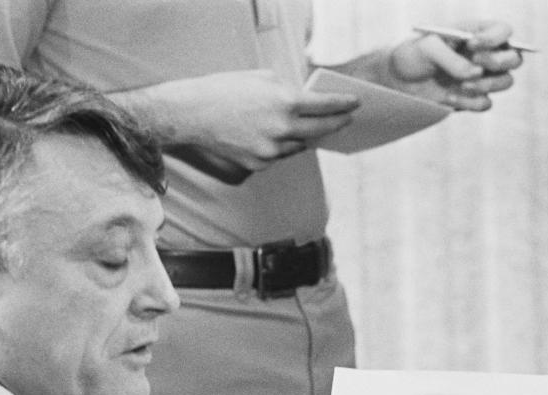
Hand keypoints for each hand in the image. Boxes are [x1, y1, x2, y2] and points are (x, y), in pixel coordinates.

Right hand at [158, 69, 358, 171]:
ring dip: (304, 137)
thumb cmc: (224, 90)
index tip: (355, 104)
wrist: (192, 115)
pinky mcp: (258, 164)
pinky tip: (274, 137)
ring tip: (307, 128)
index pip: (325, 106)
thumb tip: (305, 102)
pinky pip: (278, 156)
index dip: (343, 105)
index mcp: (286, 102)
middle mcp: (282, 129)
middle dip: (336, 124)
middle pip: (320, 131)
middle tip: (346, 120)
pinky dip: (280, 147)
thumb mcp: (261, 78)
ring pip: (298, 146)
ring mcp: (271, 151)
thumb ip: (288, 90)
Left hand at [384, 20, 523, 110]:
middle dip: (498, 62)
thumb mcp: (427, 49)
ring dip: (487, 84)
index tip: (472, 45)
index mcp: (477, 33)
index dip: (495, 38)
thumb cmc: (413, 54)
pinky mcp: (472, 98)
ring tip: (462, 85)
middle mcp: (485, 54)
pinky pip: (485, 103)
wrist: (397, 80)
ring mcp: (481, 78)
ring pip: (506, 82)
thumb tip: (475, 73)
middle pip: (515, 58)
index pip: (504, 31)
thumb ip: (452, 59)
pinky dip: (470, 103)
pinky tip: (448, 97)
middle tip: (477, 65)